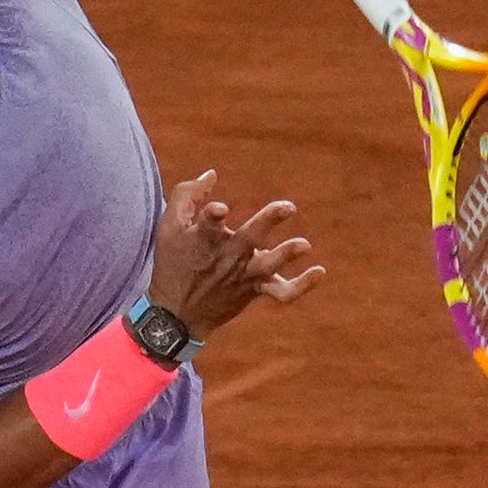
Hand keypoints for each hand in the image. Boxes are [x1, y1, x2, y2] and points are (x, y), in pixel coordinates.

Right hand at [147, 170, 324, 340]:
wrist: (176, 314)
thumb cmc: (172, 263)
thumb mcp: (168, 226)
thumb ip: (187, 194)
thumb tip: (212, 174)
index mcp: (203, 238)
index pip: (209, 223)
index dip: (214, 215)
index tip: (221, 209)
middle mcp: (226, 256)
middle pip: (250, 237)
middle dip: (268, 221)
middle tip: (288, 207)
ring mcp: (242, 274)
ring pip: (268, 266)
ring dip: (285, 255)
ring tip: (303, 245)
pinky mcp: (253, 290)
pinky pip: (282, 293)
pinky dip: (301, 286)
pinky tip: (320, 271)